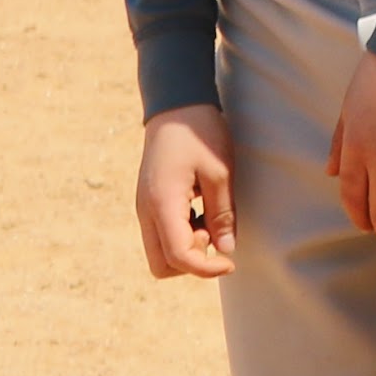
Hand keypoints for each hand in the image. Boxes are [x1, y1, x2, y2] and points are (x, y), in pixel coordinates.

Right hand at [133, 106, 236, 280]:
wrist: (176, 108)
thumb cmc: (201, 135)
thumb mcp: (220, 172)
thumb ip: (222, 213)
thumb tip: (226, 249)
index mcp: (162, 204)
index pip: (177, 256)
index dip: (205, 268)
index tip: (231, 262)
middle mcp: (145, 213)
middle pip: (161, 265)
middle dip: (191, 262)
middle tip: (216, 233)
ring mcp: (144, 210)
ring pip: (159, 253)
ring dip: (187, 249)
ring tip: (210, 218)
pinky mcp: (149, 205)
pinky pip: (162, 236)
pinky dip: (183, 236)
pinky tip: (201, 211)